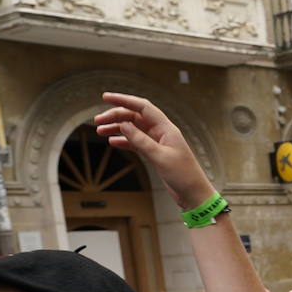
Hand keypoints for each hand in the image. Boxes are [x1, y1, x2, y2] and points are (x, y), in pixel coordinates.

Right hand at [94, 92, 215, 208]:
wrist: (193, 194)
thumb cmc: (183, 175)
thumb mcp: (159, 157)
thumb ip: (141, 140)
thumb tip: (124, 124)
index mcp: (166, 129)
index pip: (143, 107)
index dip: (124, 100)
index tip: (106, 97)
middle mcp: (162, 132)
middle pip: (135, 117)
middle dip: (116, 116)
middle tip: (98, 121)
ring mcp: (158, 143)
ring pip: (134, 130)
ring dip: (117, 128)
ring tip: (100, 131)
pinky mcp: (155, 154)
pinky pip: (136, 143)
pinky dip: (124, 141)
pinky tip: (112, 142)